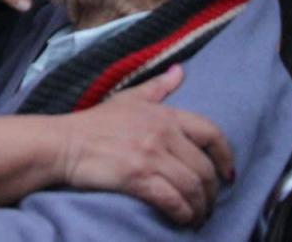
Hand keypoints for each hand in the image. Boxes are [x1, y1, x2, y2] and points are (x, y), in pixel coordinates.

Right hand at [55, 66, 233, 225]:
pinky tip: (183, 220)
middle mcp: (162, 133)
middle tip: (209, 204)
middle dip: (212, 191)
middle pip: (205, 167)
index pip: (211, 133)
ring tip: (198, 216)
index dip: (225, 156)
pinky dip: (183, 214)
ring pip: (193, 186)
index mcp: (164, 114)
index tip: (227, 173)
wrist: (63, 143)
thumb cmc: (93, 123)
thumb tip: (181, 71)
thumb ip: (158, 87)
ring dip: (201, 207)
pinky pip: (173, 200)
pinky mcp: (138, 177)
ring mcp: (151, 155)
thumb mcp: (128, 98)